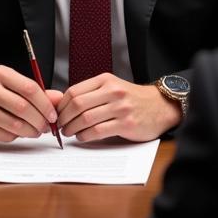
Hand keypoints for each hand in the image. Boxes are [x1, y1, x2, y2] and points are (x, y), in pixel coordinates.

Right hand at [0, 65, 62, 144]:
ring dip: (31, 131)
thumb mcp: (9, 85)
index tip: (53, 114)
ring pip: (16, 125)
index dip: (46, 104)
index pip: (30, 88)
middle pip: (24, 108)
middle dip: (40, 120)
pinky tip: (16, 132)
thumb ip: (35, 92)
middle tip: (47, 126)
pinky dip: (16, 136)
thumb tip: (58, 100)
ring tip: (35, 131)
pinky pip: (5, 136)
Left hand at [56, 73, 180, 141]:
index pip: (74, 91)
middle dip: (64, 118)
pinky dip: (85, 136)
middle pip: (78, 105)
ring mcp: (120, 108)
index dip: (61, 105)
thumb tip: (62, 104)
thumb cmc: (132, 99)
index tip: (56, 114)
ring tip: (69, 132)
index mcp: (106, 80)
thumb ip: (91, 93)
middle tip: (60, 126)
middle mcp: (113, 91)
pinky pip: (98, 131)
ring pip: (86, 119)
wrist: (160, 106)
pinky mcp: (126, 124)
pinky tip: (82, 137)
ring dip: (72, 128)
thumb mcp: (112, 88)